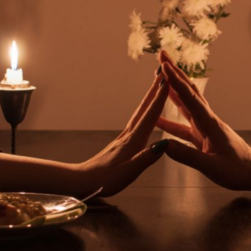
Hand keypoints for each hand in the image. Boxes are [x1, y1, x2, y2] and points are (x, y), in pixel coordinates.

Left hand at [78, 73, 169, 196]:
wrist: (82, 180)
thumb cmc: (105, 180)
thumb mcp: (128, 173)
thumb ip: (146, 158)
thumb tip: (165, 143)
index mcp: (133, 141)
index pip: (150, 116)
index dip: (160, 99)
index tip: (168, 81)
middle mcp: (129, 134)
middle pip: (144, 107)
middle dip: (155, 88)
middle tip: (163, 70)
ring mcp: (125, 136)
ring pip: (141, 111)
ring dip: (151, 96)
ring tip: (159, 84)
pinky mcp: (123, 141)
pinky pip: (139, 119)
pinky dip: (147, 109)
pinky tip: (149, 110)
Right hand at [157, 52, 250, 193]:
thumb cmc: (238, 170)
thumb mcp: (212, 167)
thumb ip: (187, 156)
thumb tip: (163, 145)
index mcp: (209, 124)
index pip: (190, 99)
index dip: (176, 82)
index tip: (164, 66)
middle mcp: (207, 120)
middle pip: (188, 91)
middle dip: (174, 73)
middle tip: (162, 55)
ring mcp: (204, 127)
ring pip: (186, 103)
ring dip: (172, 88)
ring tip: (158, 75)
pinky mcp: (202, 136)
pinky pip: (183, 123)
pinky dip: (169, 118)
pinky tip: (157, 118)